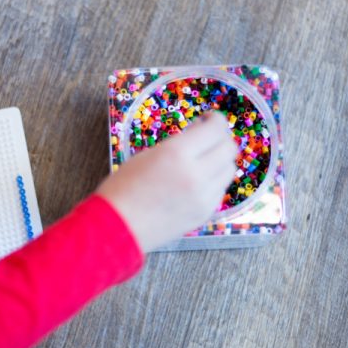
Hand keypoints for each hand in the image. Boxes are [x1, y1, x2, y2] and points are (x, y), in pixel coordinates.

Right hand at [97, 113, 237, 252]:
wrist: (118, 227)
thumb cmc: (124, 187)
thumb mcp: (148, 155)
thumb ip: (179, 143)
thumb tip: (200, 133)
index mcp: (177, 154)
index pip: (215, 129)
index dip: (215, 120)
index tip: (208, 120)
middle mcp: (197, 174)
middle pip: (229, 149)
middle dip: (221, 139)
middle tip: (208, 139)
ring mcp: (204, 197)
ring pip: (229, 170)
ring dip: (220, 160)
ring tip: (203, 161)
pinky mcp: (205, 213)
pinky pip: (220, 189)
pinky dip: (214, 180)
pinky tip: (198, 181)